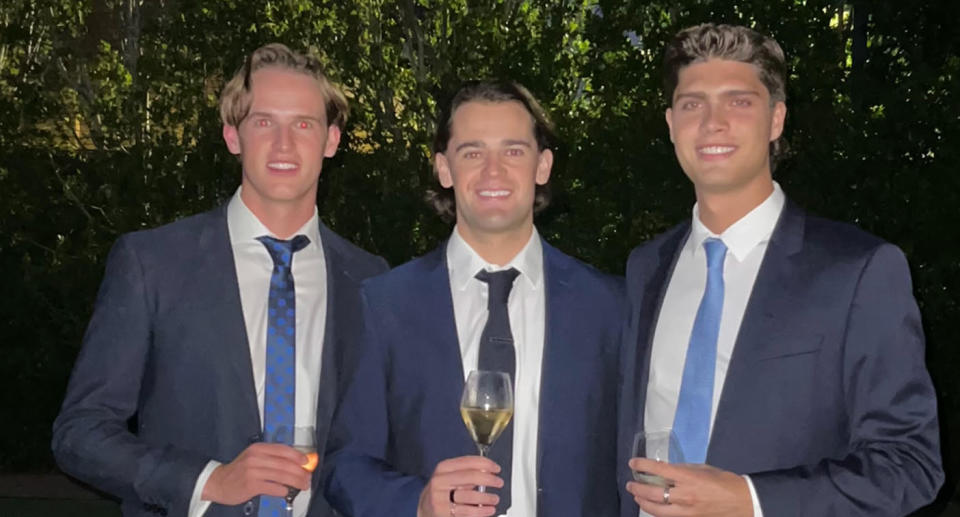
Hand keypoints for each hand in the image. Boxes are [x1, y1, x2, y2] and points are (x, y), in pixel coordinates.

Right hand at [202, 442, 310, 505]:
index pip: (283, 450)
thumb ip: (271, 458)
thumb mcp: (253, 457)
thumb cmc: (239, 470)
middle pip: (285, 464)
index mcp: (258, 448)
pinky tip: (286, 492)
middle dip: (300, 472)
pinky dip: (282, 490)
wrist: (218, 482)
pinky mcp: (251, 485)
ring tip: (303, 486)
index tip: (306, 462)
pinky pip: (273, 488)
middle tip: (307, 478)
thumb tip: (294, 463)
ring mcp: (253, 471)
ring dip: (296, 482)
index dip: (297, 456)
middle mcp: (256, 458)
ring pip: (281, 476)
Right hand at [417, 456, 502, 516]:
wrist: (424, 507)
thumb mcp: (448, 475)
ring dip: (487, 498)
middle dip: (489, 479)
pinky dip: (481, 511)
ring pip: (470, 496)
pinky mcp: (444, 513)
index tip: (496, 468)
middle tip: (499, 482)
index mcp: (443, 468)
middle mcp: (440, 481)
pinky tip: (488, 510)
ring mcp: (441, 498)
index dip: (486, 464)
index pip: (468, 462)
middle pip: (471, 477)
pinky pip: (467, 512)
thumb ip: (466, 471)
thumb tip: (488, 470)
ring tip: (494, 499)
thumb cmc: (442, 490)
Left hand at [626, 458, 752, 516]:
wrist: (744, 503)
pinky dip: (657, 512)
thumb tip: (665, 469)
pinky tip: (652, 507)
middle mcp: (685, 496)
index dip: (642, 465)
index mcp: (689, 478)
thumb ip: (683, 469)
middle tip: (630, 484)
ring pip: (657, 510)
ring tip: (637, 497)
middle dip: (637, 488)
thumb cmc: (725, 482)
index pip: (659, 470)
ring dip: (643, 503)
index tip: (633, 463)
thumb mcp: (703, 469)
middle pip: (652, 493)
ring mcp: (687, 512)